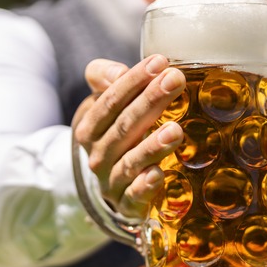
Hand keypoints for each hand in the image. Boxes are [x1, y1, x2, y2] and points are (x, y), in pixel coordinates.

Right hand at [72, 55, 185, 219]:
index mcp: (90, 128)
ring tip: (175, 130)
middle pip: (124, 126)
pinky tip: (159, 174)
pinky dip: (145, 186)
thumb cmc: (115, 133)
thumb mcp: (104, 103)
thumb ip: (105, 78)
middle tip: (175, 81)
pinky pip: (134, 196)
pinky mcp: (127, 205)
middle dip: (150, 102)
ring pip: (131, 162)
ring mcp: (112, 181)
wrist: (112, 184)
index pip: (110, 100)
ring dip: (152, 146)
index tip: (161, 62)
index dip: (134, 80)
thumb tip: (120, 72)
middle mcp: (98, 155)